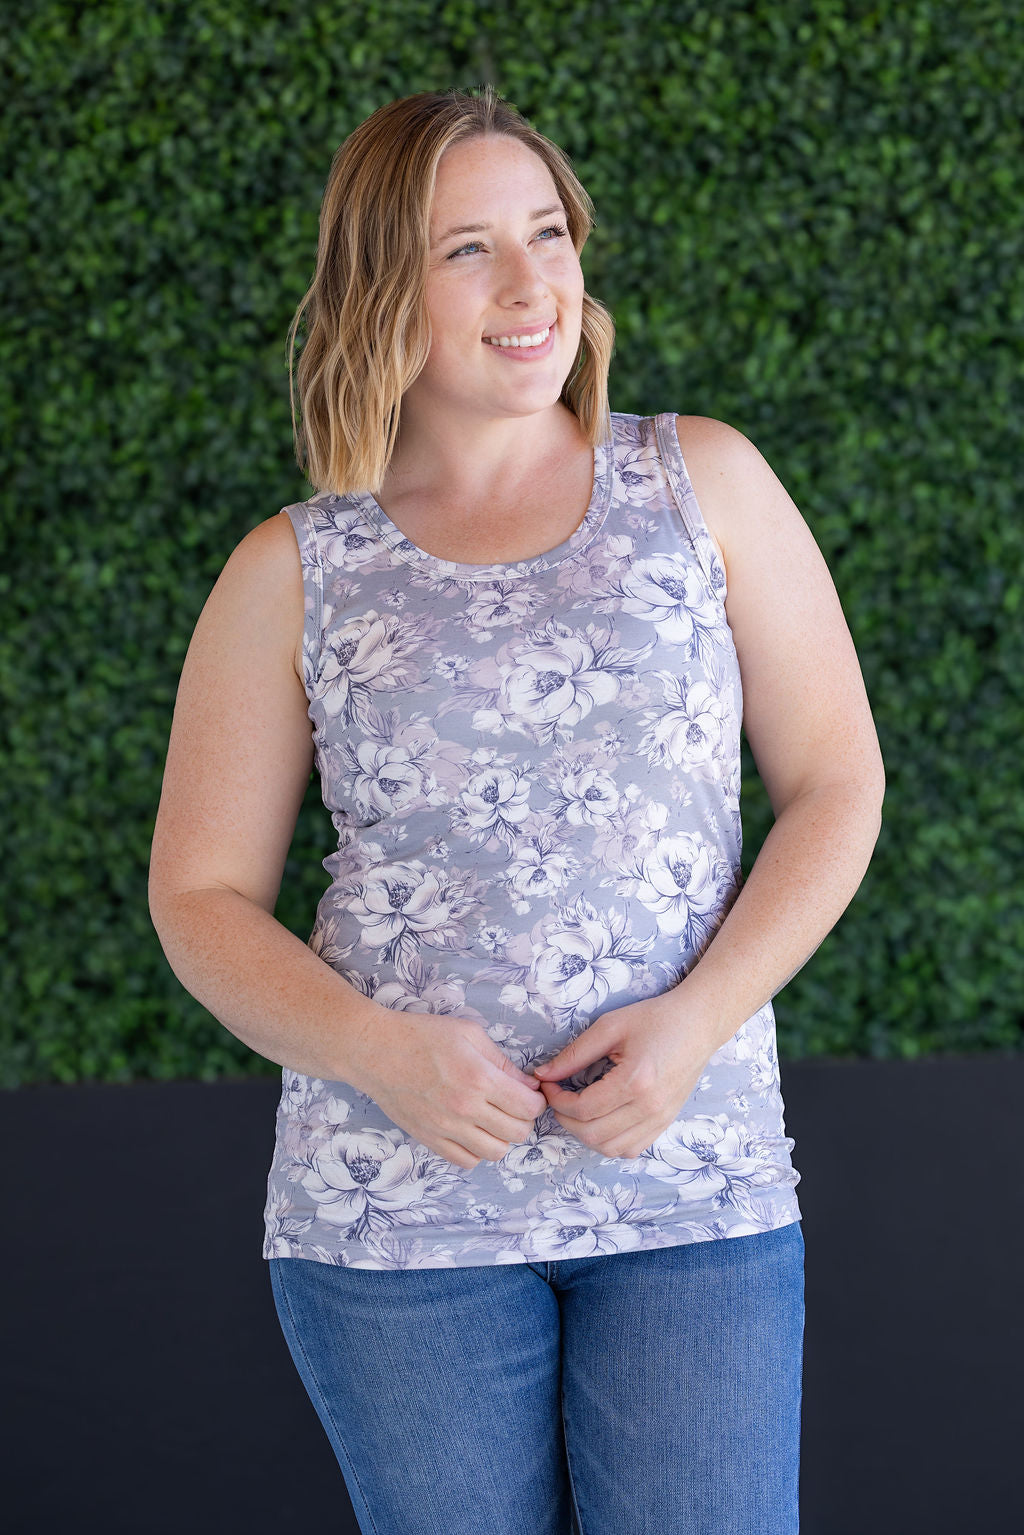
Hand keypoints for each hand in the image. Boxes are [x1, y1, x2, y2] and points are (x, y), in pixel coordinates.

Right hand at [352, 1007, 546, 1169]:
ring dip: (502, 1137)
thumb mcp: (469, 1034)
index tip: (530, 1093)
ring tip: (493, 1119)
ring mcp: (446, 1128)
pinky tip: (472, 1131)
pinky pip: (466, 1161)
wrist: (375, 1051)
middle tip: (515, 1105)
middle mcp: (465, 1108)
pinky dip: (476, 1151)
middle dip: (523, 1119)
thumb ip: (501, 1061)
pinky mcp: (429, 1139)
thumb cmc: (422, 1035)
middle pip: (517, 1133)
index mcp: (479, 1078)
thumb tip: (527, 1085)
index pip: (528, 1107)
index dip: (537, 1101)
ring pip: (495, 1152)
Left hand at [532, 995, 712, 1158]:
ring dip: (585, 1134)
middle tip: (557, 1098)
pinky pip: (631, 1148)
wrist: (699, 1024)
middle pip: (593, 1133)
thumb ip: (574, 1054)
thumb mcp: (610, 1027)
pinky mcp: (665, 1122)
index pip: (583, 1108)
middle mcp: (650, 1107)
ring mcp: (660, 1118)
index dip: (557, 1100)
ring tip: (576, 1109)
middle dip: (565, 1119)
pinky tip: (601, 1119)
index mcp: (635, 1081)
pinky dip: (609, 1141)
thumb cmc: (656, 1018)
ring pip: (610, 1148)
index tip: (548, 1084)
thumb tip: (543, 1074)